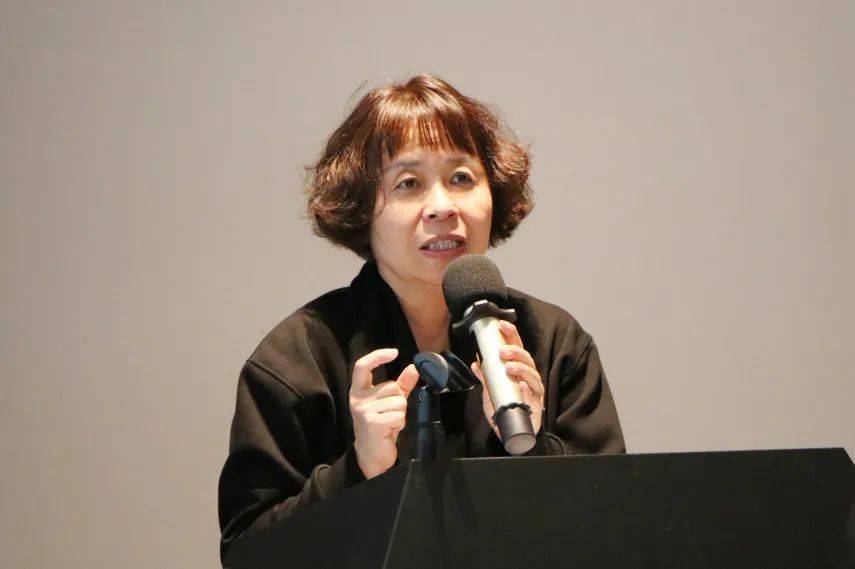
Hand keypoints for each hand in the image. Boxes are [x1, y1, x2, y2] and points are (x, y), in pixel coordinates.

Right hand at [349, 348, 419, 478]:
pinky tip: (390, 431)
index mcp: (358, 391)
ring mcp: (364, 411)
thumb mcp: (389, 402)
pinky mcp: (373, 423)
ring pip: (399, 402)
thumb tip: (413, 368)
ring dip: (400, 414)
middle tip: (390, 415)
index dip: (377, 356)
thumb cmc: (380, 426)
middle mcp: (358, 399)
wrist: (370, 455)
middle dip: (399, 401)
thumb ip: (401, 385)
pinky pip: (399, 415)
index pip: (362, 366)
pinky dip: (399, 424)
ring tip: (389, 424)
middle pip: (392, 387)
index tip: (394, 353)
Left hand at [471, 320, 544, 437]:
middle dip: (515, 352)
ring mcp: (534, 389)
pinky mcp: (537, 404)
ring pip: (532, 374)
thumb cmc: (503, 408)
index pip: (517, 347)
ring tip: (509, 367)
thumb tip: (476, 363)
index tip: (501, 325)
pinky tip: (522, 386)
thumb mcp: (490, 392)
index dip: (511, 335)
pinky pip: (534, 394)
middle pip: (526, 358)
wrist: (510, 433)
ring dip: (521, 368)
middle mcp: (528, 377)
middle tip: (502, 351)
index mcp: (518, 369)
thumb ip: (485, 378)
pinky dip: (528, 389)